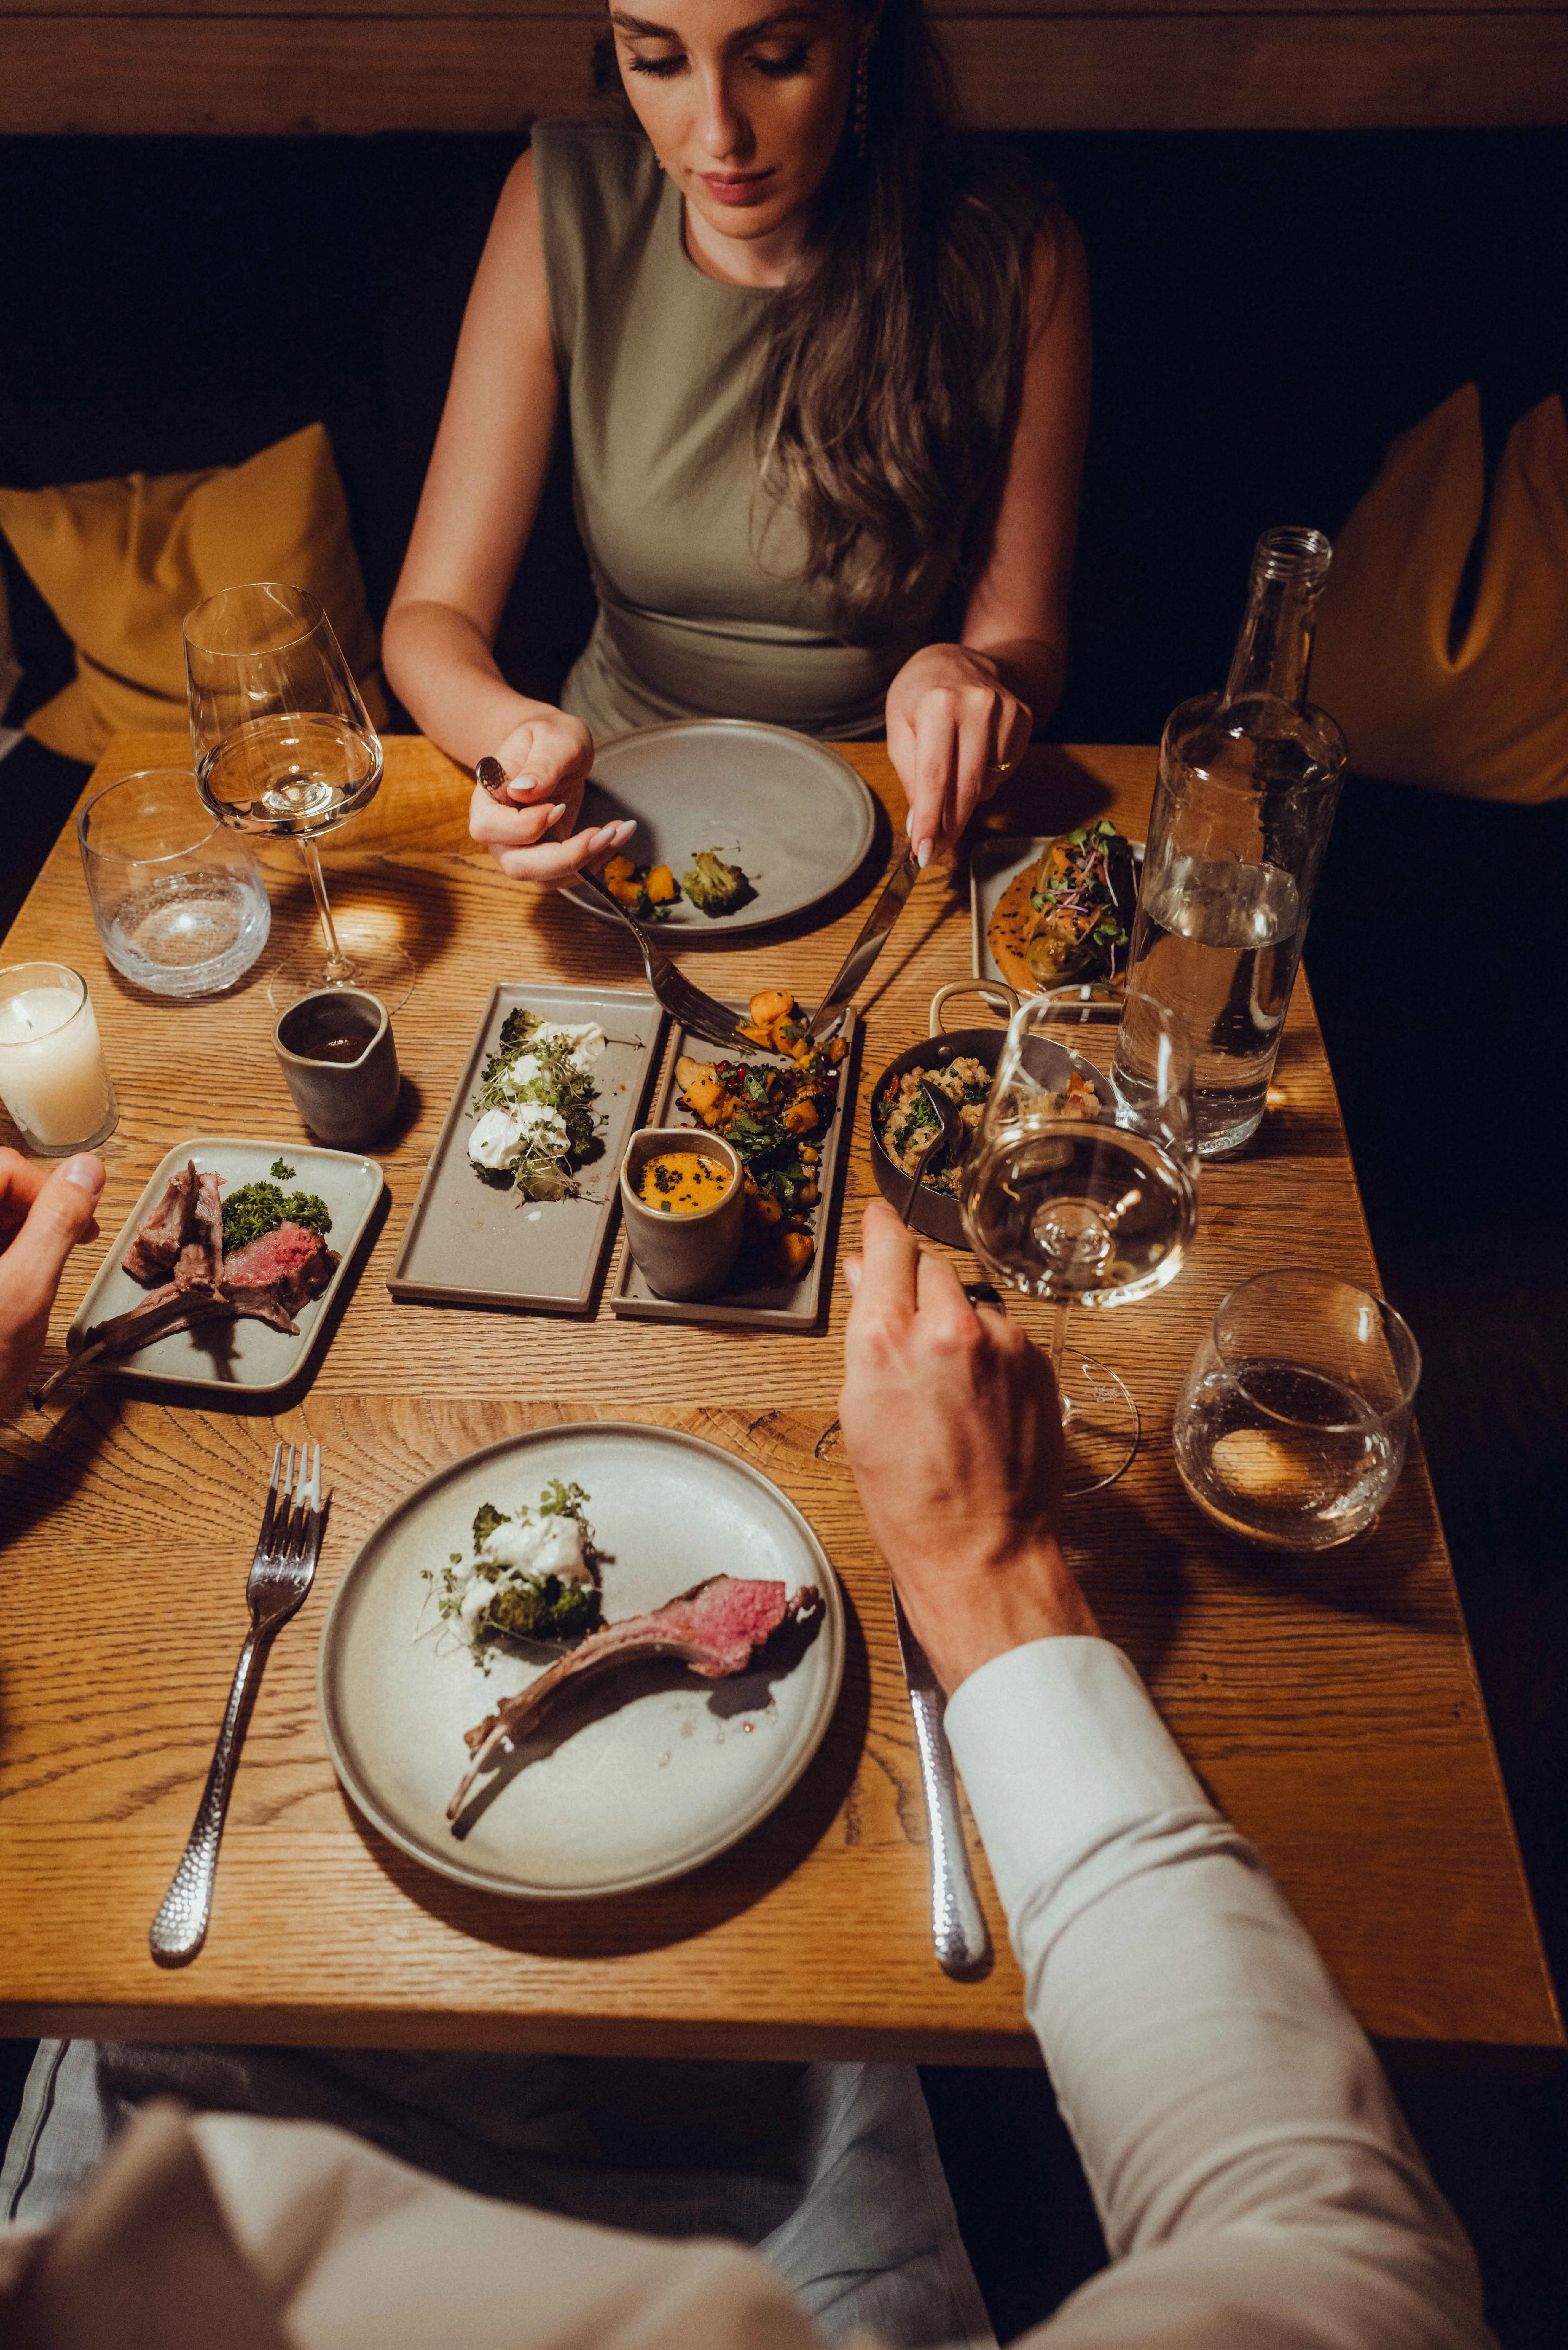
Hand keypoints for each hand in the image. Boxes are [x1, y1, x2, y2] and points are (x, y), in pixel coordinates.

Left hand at [0, 1150, 105, 1417]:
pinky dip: (1, 1253)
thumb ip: (57, 1223)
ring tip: (37, 1269)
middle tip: (70, 1241)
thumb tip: (85, 1170)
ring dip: (17, 1230)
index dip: (44, 1185)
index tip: (78, 1218)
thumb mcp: (26, 1292)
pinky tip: (11, 1283)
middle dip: (32, 1208)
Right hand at [468, 708, 634, 884]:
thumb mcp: (553, 739)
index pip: (489, 827)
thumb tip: (522, 791)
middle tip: (602, 833)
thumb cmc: (549, 737)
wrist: (554, 747)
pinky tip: (617, 835)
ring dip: (586, 862)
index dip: (525, 826)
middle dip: (564, 858)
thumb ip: (541, 765)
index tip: (559, 807)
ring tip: (616, 832)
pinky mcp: (548, 857)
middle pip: (517, 865)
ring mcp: (522, 849)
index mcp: (488, 798)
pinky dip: (596, 861)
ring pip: (545, 878)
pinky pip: (567, 875)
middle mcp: (499, 831)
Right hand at [837, 1201, 1096, 1691]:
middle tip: (911, 1333)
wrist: (980, 1547)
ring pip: (972, 1302)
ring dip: (958, 1325)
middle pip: (931, 1267)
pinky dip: (991, 1353)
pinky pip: (1006, 1334)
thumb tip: (869, 1281)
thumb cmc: (910, 1497)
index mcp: (887, 1339)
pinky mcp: (1036, 1363)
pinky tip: (980, 1399)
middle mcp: (948, 1328)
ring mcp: (1000, 1344)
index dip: (882, 1229)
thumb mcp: (860, 1409)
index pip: (888, 1247)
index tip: (880, 1218)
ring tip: (949, 1386)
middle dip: (919, 1289)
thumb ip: (868, 1333)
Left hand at [885, 644, 1030, 867]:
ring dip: (966, 797)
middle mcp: (977, 705)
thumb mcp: (900, 730)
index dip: (931, 821)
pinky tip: (973, 758)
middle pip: (965, 787)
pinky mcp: (1023, 719)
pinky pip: (1004, 771)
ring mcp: (1006, 711)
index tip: (924, 854)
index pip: (935, 776)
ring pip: (987, 784)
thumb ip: (910, 779)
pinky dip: (986, 778)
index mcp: (938, 705)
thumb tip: (921, 828)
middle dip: (949, 825)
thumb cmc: (920, 696)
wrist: (957, 660)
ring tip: (951, 774)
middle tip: (935, 849)